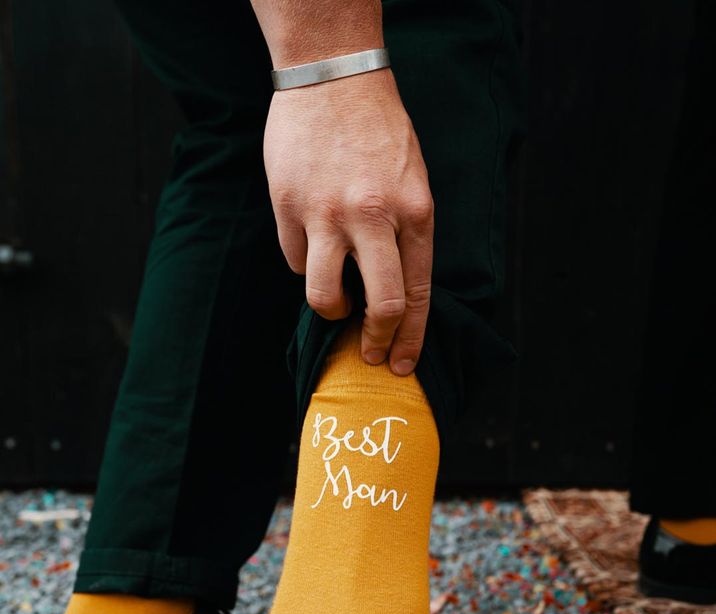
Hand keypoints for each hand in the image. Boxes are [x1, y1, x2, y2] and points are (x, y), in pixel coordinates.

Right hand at [263, 67, 433, 374]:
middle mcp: (374, 216)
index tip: (402, 365)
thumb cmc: (378, 131)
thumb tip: (393, 293)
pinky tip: (311, 238)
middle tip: (367, 352)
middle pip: (381, 306)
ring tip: (336, 298)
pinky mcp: (289, 206)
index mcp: (415, 212)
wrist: (332, 75)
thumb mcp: (412, 181)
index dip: (411, 338)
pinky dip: (304, 261)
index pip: (418, 294)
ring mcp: (328, 213)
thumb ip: (406, 235)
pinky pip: (295, 259)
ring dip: (331, 309)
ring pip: (323, 295)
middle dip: (374, 340)